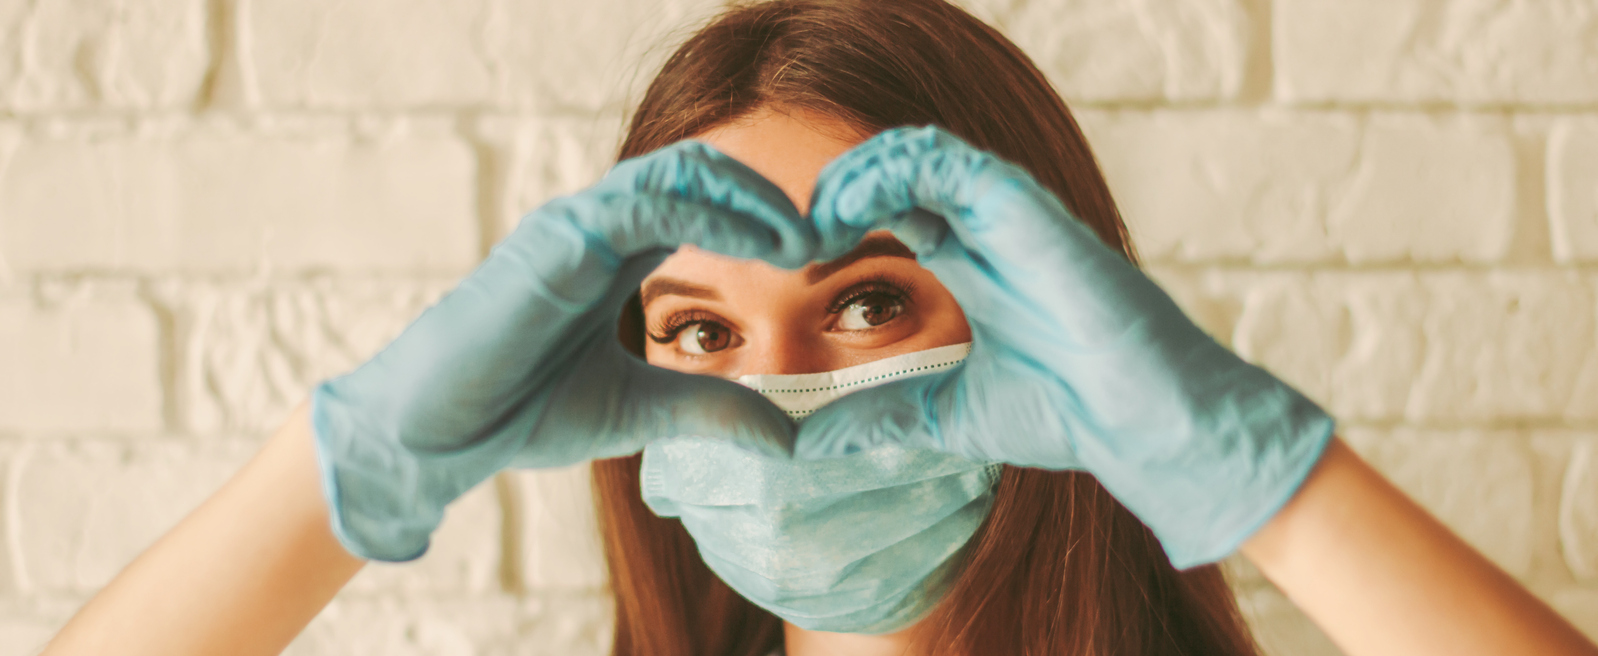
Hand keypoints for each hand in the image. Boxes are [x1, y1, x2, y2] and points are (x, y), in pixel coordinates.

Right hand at [313, 141, 815, 560]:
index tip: (822, 256)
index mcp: (618, 253)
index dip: (765, 220)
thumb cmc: (523, 412)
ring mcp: (576, 224)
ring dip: (752, 197)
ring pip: (679, 171)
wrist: (438, 435)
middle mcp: (600, 226)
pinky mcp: (557, 238)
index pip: (704, 204)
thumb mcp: (642, 409)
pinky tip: (763, 245)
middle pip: (700, 172)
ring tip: (805, 239)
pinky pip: (643, 200)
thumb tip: (788, 437)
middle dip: (769, 197)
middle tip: (827, 237)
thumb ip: (712, 410)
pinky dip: (711, 211)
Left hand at [798, 126, 1335, 566]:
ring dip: (852, 175)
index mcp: (970, 262)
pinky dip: (883, 172)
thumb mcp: (945, 415)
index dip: (838, 221)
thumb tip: (803, 445)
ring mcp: (1003, 210)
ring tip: (815, 220)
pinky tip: (846, 212)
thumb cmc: (1069, 415)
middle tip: (794, 237)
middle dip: (836, 191)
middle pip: (895, 171)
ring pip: (912, 150)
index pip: (891, 209)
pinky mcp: (1019, 203)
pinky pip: (940, 158)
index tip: (794, 261)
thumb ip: (878, 418)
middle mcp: (985, 227)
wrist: (1139, 422)